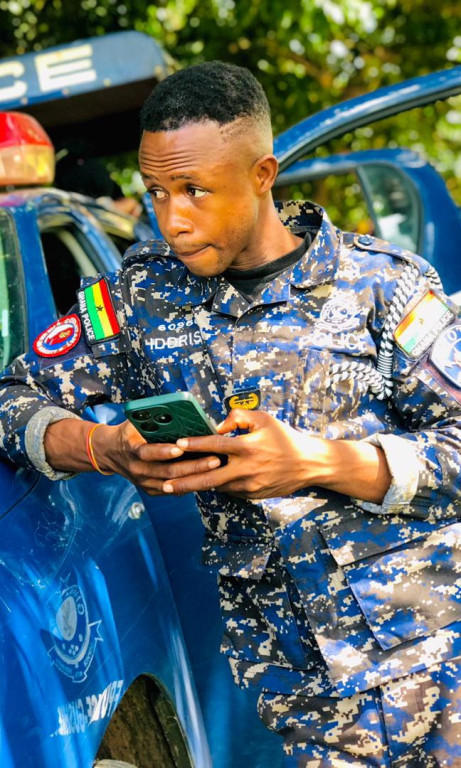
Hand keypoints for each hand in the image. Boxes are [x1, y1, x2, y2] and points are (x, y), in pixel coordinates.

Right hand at [91, 420, 222, 494]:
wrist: (110, 453)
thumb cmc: (130, 432)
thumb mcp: (135, 422)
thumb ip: (152, 418)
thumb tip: (178, 410)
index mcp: (132, 449)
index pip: (148, 452)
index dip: (164, 451)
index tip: (181, 447)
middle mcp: (137, 469)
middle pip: (167, 471)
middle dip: (193, 466)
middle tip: (214, 459)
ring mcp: (144, 483)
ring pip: (174, 485)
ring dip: (196, 478)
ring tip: (216, 469)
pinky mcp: (151, 490)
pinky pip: (174, 491)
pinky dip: (190, 485)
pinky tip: (208, 478)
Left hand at [160, 409, 391, 502]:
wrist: (308, 464)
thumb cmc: (284, 437)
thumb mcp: (264, 419)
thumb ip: (238, 417)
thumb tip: (218, 425)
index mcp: (248, 447)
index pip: (216, 445)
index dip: (195, 444)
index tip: (176, 444)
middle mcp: (247, 468)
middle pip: (209, 477)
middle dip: (185, 482)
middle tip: (164, 484)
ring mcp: (250, 485)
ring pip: (217, 487)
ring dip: (197, 486)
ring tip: (174, 486)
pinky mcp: (253, 495)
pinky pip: (230, 491)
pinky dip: (216, 487)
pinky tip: (201, 484)